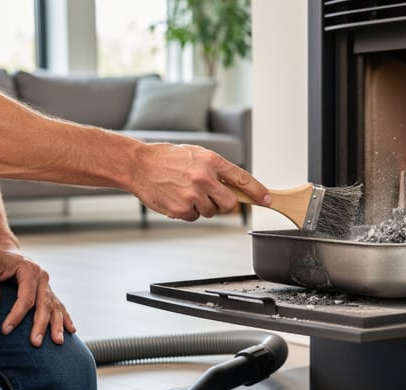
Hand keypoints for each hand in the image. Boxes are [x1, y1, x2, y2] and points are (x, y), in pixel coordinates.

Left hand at [0, 243, 74, 346]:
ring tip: (58, 342)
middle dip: (41, 325)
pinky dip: (65, 318)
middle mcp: (42, 277)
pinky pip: (59, 305)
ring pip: (55, 307)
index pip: (26, 297)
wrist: (4, 249)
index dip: (16, 314)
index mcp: (29, 270)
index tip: (5, 330)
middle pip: (44, 304)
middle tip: (35, 343)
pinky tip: (71, 330)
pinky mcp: (47, 290)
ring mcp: (47, 284)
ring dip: (57, 325)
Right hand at [132, 143, 270, 220]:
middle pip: (230, 203)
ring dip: (203, 206)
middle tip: (211, 197)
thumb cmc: (166, 159)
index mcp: (211, 161)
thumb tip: (234, 186)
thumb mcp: (195, 155)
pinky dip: (188, 211)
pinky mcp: (181, 209)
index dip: (258, 191)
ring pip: (211, 212)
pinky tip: (177, 198)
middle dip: (224, 204)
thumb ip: (216, 169)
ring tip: (186, 192)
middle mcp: (204, 178)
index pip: (243, 179)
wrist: (138, 165)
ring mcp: (193, 195)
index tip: (267, 199)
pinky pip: (194, 217)